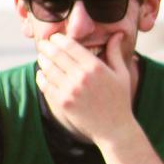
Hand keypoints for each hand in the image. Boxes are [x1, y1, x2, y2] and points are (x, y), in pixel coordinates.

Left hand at [35, 30, 134, 144]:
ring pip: (48, 68)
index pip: (69, 45)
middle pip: (56, 54)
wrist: (115, 129)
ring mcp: (71, 91)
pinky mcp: (63, 103)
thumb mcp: (122, 74)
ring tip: (42, 57)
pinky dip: (41, 77)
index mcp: (96, 67)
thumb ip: (115, 52)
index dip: (58, 39)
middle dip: (46, 46)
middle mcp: (82, 77)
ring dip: (43, 60)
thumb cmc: (120, 100)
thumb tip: (117, 33)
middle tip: (43, 44)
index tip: (55, 37)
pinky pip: (46, 85)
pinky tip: (42, 73)